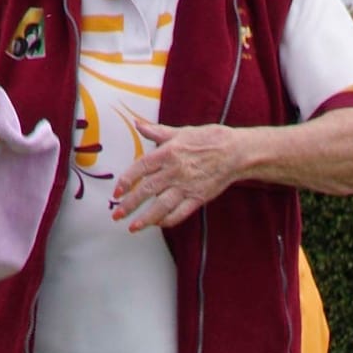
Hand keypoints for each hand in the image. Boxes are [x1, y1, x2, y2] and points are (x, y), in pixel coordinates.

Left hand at [114, 119, 245, 230]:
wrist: (235, 152)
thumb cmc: (208, 139)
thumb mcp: (180, 132)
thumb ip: (157, 132)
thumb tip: (138, 124)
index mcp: (167, 153)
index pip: (140, 168)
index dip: (127, 181)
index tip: (117, 192)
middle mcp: (174, 171)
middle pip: (147, 190)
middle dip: (130, 204)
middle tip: (117, 215)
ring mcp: (187, 186)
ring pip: (162, 205)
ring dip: (146, 218)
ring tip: (133, 227)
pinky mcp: (198, 197)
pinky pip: (181, 213)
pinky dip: (169, 220)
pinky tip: (158, 224)